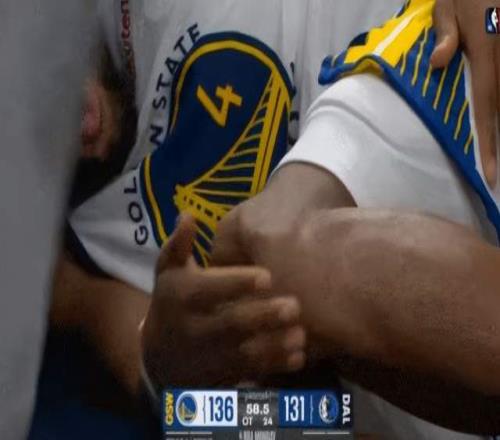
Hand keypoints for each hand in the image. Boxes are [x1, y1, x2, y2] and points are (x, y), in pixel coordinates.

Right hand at [141, 214, 305, 388]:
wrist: (158, 354)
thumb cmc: (172, 302)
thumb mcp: (167, 272)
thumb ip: (177, 245)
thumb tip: (187, 213)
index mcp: (183, 297)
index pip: (209, 290)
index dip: (237, 283)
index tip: (267, 276)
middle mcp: (195, 328)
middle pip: (231, 324)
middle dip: (263, 316)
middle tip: (294, 306)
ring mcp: (209, 356)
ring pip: (244, 353)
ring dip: (274, 345)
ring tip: (301, 334)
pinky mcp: (221, 375)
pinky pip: (249, 373)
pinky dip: (274, 367)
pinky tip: (298, 356)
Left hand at [432, 0, 498, 185]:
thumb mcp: (448, 7)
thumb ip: (445, 35)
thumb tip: (438, 64)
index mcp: (484, 53)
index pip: (485, 105)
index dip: (487, 141)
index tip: (490, 172)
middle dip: (496, 143)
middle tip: (493, 174)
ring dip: (497, 124)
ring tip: (493, 154)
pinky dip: (497, 103)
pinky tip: (492, 119)